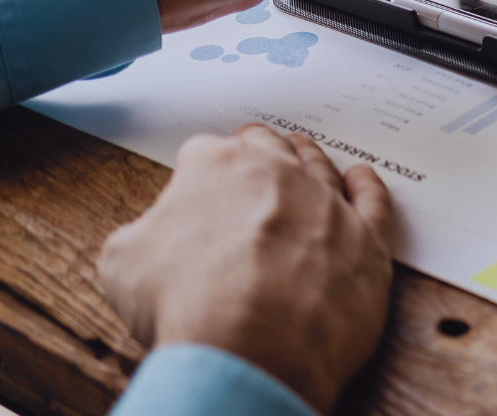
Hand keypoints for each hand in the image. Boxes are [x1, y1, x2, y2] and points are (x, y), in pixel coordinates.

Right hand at [99, 125, 394, 414]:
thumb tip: (150, 238)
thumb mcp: (123, 263)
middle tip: (251, 152)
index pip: (203, 153)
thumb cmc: (190, 305)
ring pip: (319, 167)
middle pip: (267, 148)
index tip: (196, 185)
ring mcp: (327, 204)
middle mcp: (278, 174)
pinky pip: (373, 202)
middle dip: (256, 150)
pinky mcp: (366, 239)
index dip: (196, 173)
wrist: (253, 347)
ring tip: (303, 152)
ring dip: (309, 159)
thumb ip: (142, 234)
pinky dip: (369, 188)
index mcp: (216, 168)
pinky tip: (363, 179)